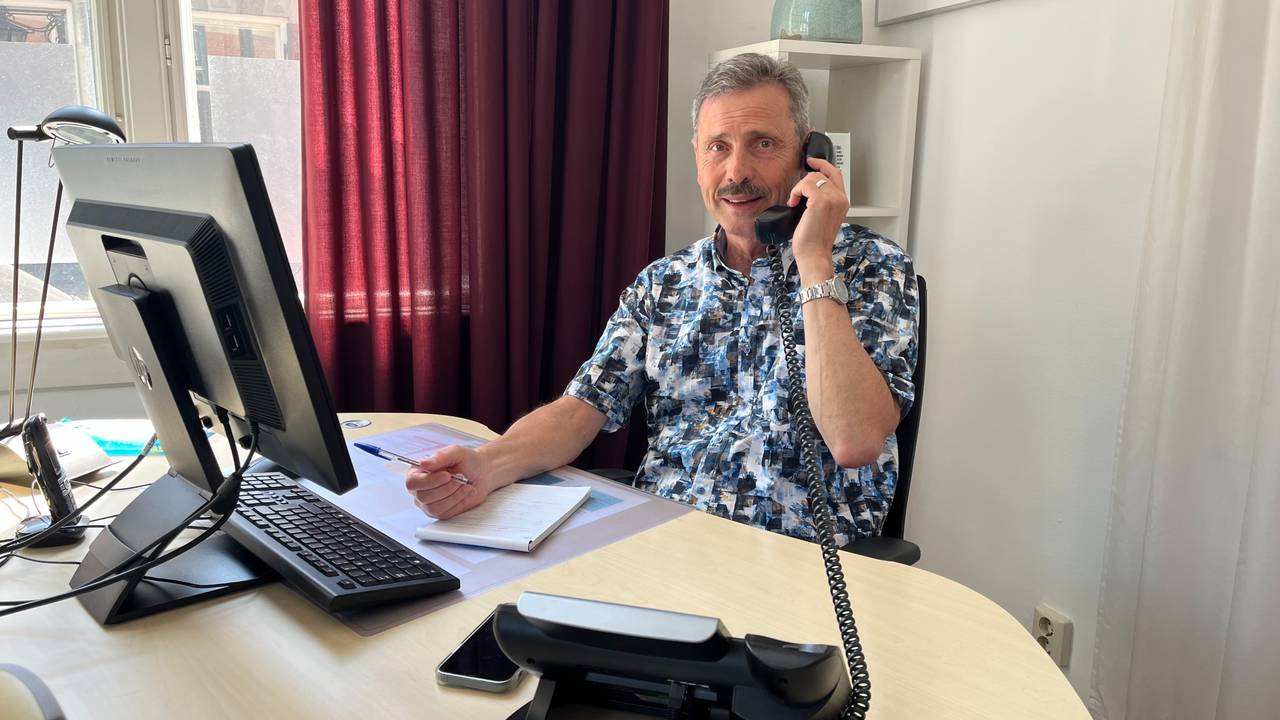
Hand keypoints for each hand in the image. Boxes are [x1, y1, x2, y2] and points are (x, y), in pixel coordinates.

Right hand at [405, 445, 500, 519]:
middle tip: (460, 478)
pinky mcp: (441, 512)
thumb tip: (423, 463)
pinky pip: (446, 513)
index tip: (447, 475)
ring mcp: (429, 503)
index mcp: (417, 473)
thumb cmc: (466, 461)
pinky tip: (467, 492)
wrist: (482, 472)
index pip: (412, 482)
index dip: (430, 481)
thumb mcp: (455, 452)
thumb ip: (440, 457)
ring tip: (465, 484)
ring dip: (453, 496)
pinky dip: (459, 502)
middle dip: (446, 488)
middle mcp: (420, 489)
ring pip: (434, 508)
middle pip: (423, 497)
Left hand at [788, 156, 848, 279]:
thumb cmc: (815, 241)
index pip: (836, 173)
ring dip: (799, 188)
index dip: (822, 165)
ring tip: (795, 202)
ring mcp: (832, 198)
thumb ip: (821, 201)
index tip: (811, 161)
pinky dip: (796, 192)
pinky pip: (805, 184)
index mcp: (843, 202)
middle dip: (806, 179)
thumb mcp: (822, 217)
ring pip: (813, 177)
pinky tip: (793, 203)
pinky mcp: (820, 201)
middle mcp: (841, 198)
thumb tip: (808, 189)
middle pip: (823, 173)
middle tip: (797, 192)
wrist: (814, 255)